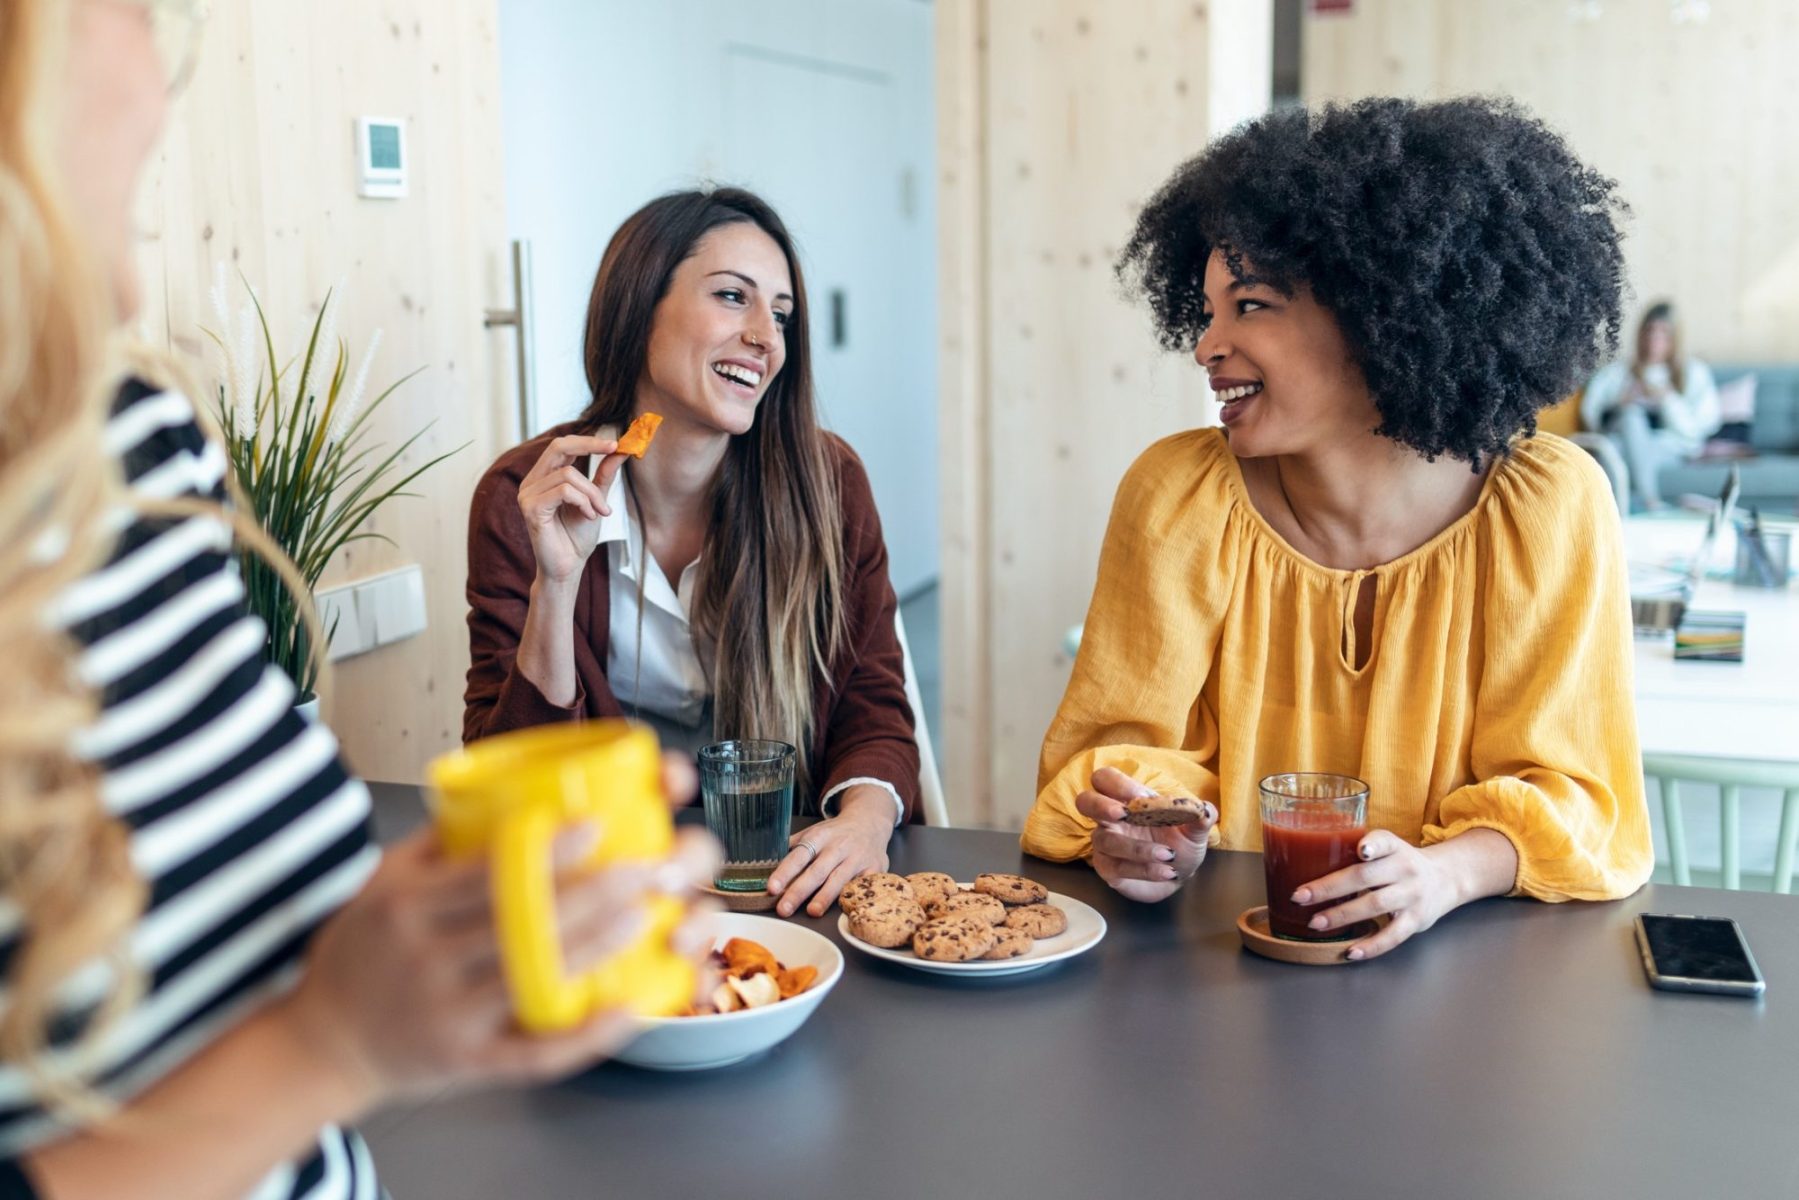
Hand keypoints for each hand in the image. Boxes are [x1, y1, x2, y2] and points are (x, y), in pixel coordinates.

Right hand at [282, 756, 719, 1103]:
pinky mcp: (468, 1064)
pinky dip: (583, 1035)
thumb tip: (510, 792)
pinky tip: (626, 1009)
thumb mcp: (382, 883)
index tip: (595, 826)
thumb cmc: (361, 950)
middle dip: (593, 895)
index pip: (483, 877)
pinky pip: (532, 1054)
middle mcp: (424, 962)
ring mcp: (448, 1017)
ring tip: (647, 916)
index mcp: (405, 909)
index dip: (542, 853)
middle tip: (649, 868)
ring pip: (532, 981)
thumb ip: (441, 842)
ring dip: (597, 948)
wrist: (321, 1042)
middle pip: (520, 926)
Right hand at [516, 435, 627, 585]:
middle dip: (590, 446)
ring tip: (600, 511)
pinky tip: (589, 516)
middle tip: (614, 450)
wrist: (569, 566)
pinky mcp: (531, 508)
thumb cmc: (577, 537)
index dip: (588, 440)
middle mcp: (531, 482)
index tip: (615, 443)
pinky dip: (583, 502)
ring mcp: (527, 494)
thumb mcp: (595, 499)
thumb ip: (603, 474)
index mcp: (543, 477)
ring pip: (568, 474)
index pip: (561, 445)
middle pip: (558, 447)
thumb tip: (619, 450)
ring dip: (592, 493)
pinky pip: (564, 491)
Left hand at [765, 787, 894, 916]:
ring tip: (811, 911)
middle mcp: (838, 846)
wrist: (870, 821)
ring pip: (839, 879)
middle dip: (799, 891)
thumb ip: (793, 846)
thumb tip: (766, 863)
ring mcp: (857, 857)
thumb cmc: (835, 832)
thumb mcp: (813, 831)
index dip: (785, 872)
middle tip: (783, 908)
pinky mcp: (873, 868)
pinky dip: (852, 896)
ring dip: (825, 897)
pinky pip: (861, 884)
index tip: (771, 888)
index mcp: (819, 836)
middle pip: (816, 871)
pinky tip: (843, 908)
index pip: (798, 856)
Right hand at [1073, 767, 1214, 902]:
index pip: (1106, 779)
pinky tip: (1167, 871)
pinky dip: (1144, 869)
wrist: (1180, 874)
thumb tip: (1206, 809)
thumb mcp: (1195, 829)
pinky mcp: (1108, 870)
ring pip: (1106, 841)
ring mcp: (1106, 844)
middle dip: (1099, 805)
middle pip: (1084, 801)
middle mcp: (1111, 820)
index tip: (1142, 795)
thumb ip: (1201, 816)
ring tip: (1169, 855)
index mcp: (1128, 800)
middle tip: (1123, 814)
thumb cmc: (1180, 843)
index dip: (1117, 783)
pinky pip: (1116, 867)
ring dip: (1138, 848)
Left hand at [1292, 829, 1478, 961]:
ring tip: (1316, 923)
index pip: (1385, 841)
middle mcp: (1405, 869)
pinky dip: (1371, 946)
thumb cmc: (1401, 863)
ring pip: (1375, 905)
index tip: (1361, 850)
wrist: (1446, 879)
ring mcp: (1412, 896)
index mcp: (1395, 847)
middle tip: (1300, 896)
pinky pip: (1392, 936)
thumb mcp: (1389, 847)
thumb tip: (1306, 857)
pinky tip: (1350, 952)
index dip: (1373, 845)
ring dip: (1342, 915)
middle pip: (1365, 877)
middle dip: (1330, 887)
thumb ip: (1359, 849)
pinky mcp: (1416, 921)